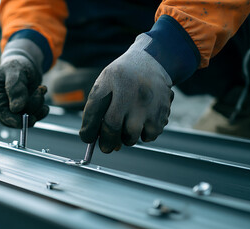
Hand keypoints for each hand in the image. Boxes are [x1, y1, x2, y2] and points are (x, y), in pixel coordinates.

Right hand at [0, 42, 48, 127]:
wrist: (26, 62)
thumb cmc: (17, 64)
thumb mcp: (15, 71)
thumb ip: (15, 88)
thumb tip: (16, 109)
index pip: (3, 116)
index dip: (15, 120)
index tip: (30, 118)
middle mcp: (3, 105)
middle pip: (16, 119)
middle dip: (31, 108)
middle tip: (40, 91)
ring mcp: (14, 109)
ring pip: (27, 117)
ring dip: (38, 105)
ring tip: (41, 88)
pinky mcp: (25, 109)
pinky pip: (34, 116)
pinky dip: (42, 108)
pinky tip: (43, 93)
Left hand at [79, 34, 173, 152]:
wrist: (151, 61)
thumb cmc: (121, 78)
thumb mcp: (104, 83)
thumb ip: (96, 109)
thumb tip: (94, 139)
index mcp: (111, 82)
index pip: (94, 113)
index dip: (88, 131)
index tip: (87, 138)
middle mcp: (129, 92)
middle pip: (112, 127)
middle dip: (106, 142)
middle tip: (106, 146)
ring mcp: (147, 103)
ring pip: (131, 136)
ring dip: (125, 138)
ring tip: (126, 127)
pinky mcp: (161, 111)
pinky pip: (149, 136)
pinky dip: (143, 135)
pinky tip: (142, 122)